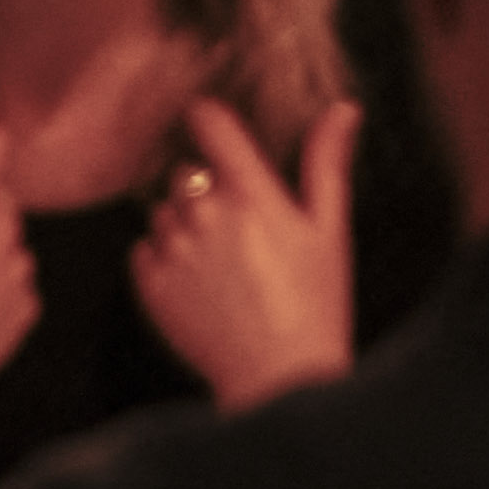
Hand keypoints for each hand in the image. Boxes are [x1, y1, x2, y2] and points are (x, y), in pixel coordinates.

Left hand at [130, 97, 357, 412]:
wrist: (283, 381)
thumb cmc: (316, 305)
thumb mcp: (330, 232)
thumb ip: (327, 164)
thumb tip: (343, 108)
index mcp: (251, 195)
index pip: (208, 120)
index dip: (208, 118)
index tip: (214, 132)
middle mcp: (205, 213)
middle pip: (184, 171)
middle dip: (206, 191)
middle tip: (240, 233)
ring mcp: (173, 248)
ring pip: (163, 210)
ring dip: (184, 227)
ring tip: (225, 267)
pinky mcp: (150, 283)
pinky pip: (144, 250)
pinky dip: (165, 262)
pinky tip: (203, 288)